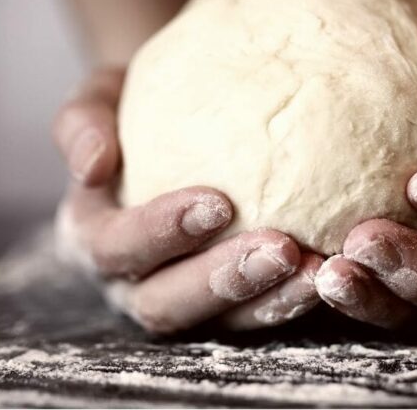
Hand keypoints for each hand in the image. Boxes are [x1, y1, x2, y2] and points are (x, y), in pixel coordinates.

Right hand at [53, 68, 322, 332]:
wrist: (176, 120)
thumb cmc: (135, 105)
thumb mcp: (102, 95)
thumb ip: (84, 120)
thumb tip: (93, 163)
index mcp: (92, 234)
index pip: (115, 246)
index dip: (160, 232)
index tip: (220, 202)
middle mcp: (130, 279)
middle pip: (164, 302)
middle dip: (222, 281)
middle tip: (283, 248)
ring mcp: (180, 297)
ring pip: (218, 321)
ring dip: (268, 300)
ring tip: (320, 269)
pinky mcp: (226, 304)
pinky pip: (257, 314)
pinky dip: (292, 298)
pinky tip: (332, 270)